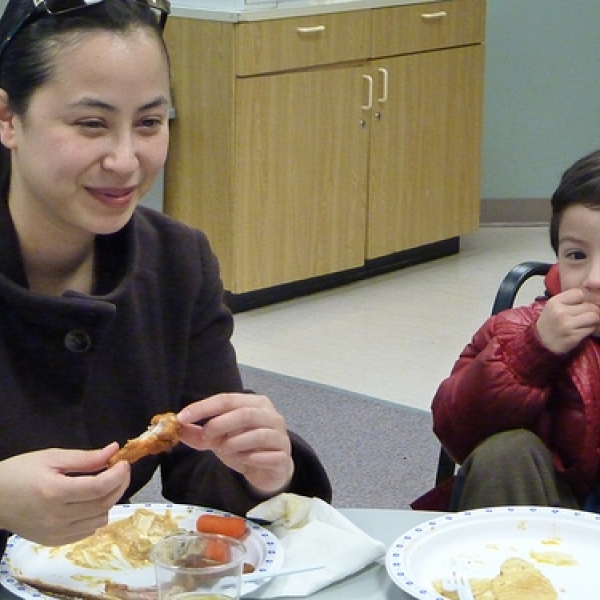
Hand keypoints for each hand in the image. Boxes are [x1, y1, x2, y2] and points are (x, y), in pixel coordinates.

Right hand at [0, 444, 129, 545]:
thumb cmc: (20, 472)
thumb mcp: (51, 457)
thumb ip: (85, 458)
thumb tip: (114, 451)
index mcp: (55, 493)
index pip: (99, 487)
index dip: (118, 475)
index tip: (124, 462)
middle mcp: (57, 517)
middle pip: (103, 504)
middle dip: (119, 485)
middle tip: (121, 471)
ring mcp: (56, 533)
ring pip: (100, 520)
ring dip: (109, 501)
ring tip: (104, 485)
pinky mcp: (54, 542)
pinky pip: (88, 531)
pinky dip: (96, 516)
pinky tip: (90, 502)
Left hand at [177, 393, 293, 496]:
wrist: (270, 470)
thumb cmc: (245, 448)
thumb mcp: (220, 439)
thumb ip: (200, 433)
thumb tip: (178, 427)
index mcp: (256, 403)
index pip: (227, 399)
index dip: (203, 407)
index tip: (182, 417)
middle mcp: (271, 415)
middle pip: (244, 414)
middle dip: (219, 425)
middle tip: (207, 436)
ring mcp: (280, 436)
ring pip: (257, 435)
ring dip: (234, 444)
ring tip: (224, 450)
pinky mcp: (283, 457)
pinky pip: (265, 456)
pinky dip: (249, 458)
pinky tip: (242, 460)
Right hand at [536, 288, 599, 353]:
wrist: (541, 340)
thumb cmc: (551, 320)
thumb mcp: (554, 305)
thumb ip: (569, 298)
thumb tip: (591, 296)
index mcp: (555, 302)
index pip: (579, 293)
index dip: (581, 300)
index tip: (577, 305)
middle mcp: (560, 312)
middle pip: (589, 306)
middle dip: (590, 311)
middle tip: (584, 316)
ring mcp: (566, 325)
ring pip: (593, 317)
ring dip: (592, 320)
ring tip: (585, 322)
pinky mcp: (573, 336)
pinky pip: (591, 328)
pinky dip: (589, 329)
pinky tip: (581, 330)